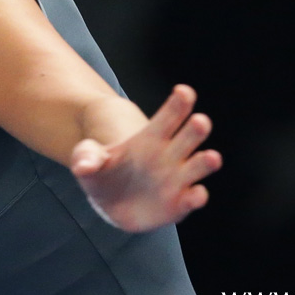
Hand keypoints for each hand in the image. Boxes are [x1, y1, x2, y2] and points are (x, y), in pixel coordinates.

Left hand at [70, 84, 221, 231]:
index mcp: (150, 137)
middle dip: (196, 128)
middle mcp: (170, 154)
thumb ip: (86, 157)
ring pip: (198, 165)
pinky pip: (192, 198)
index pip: (168, 116)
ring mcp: (177, 179)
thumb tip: (83, 166)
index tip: (183, 91)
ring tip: (211, 158)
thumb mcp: (89, 159)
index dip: (178, 103)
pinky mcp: (178, 203)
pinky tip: (196, 194)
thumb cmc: (103, 171)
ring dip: (206, 161)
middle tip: (200, 121)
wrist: (110, 200)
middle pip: (189, 136)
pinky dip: (196, 196)